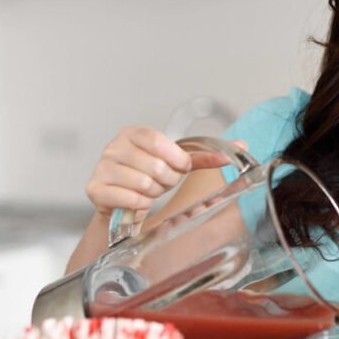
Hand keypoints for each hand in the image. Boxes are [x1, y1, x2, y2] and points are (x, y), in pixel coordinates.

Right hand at [86, 126, 240, 222]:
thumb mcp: (176, 163)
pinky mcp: (95, 190)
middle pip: (154, 165)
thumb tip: (243, 146)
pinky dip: (141, 204)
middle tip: (164, 183)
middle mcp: (114, 147)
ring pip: (143, 183)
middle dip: (167, 180)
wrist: (122, 202)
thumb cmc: (150, 177)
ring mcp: (102, 168)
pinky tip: (139, 202)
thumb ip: (207, 155)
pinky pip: (128, 198)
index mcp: (132, 134)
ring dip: (154, 193)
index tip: (182, 168)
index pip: (157, 139)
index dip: (175, 157)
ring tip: (150, 191)